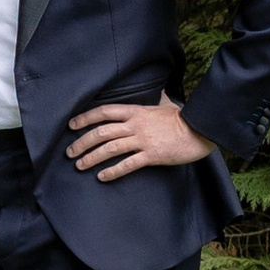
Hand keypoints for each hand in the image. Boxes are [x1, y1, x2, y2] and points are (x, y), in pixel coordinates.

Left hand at [67, 97, 210, 179]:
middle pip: (102, 132)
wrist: (199, 130)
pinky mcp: (152, 156)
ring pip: (110, 148)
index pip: (104, 112)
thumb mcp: (165, 104)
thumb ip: (155, 100)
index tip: (72, 125)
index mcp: (136, 111)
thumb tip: (157, 93)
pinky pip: (128, 164)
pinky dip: (113, 171)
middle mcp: (135, 125)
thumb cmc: (182, 118)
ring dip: (92, 157)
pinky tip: (102, 176)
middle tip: (70, 152)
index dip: (86, 118)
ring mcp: (143, 140)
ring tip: (80, 165)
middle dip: (83, 142)